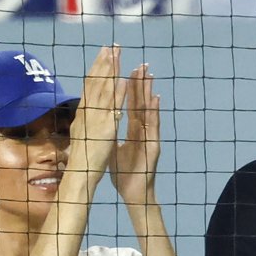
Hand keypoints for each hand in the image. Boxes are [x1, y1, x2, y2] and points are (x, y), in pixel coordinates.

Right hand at [72, 45, 126, 177]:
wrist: (80, 175)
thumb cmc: (82, 159)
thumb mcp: (82, 134)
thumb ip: (84, 120)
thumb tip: (84, 110)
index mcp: (84, 113)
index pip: (90, 85)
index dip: (97, 69)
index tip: (103, 54)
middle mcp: (88, 112)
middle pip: (96, 83)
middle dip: (104, 63)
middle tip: (111, 46)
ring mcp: (96, 119)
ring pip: (103, 90)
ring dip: (110, 71)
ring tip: (117, 54)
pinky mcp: (105, 129)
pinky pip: (112, 109)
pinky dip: (117, 94)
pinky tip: (123, 81)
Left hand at [110, 64, 159, 206]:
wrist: (133, 191)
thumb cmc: (124, 173)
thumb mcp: (112, 149)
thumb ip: (109, 134)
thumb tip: (99, 122)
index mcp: (131, 130)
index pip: (128, 105)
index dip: (126, 88)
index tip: (125, 70)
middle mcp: (141, 130)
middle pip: (139, 103)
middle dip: (140, 84)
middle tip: (141, 64)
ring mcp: (148, 136)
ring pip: (148, 111)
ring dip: (148, 92)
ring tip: (149, 74)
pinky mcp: (153, 145)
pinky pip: (153, 126)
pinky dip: (155, 112)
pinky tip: (156, 99)